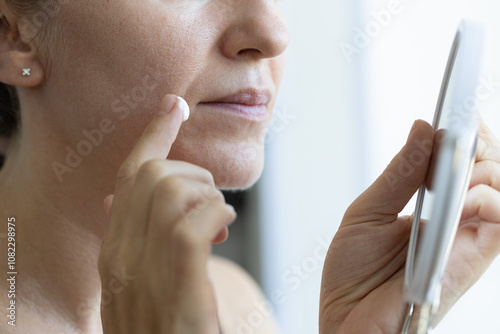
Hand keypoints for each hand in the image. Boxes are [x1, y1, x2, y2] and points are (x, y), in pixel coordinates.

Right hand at [98, 95, 234, 333]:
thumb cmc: (161, 327)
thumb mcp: (133, 281)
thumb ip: (130, 238)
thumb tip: (116, 197)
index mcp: (114, 251)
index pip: (127, 177)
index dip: (153, 135)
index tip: (174, 104)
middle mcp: (121, 255)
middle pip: (152, 175)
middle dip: (192, 172)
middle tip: (212, 200)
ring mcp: (145, 270)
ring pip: (171, 190)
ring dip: (206, 195)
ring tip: (220, 219)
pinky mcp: (177, 283)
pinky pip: (191, 224)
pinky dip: (216, 215)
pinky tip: (225, 229)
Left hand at [319, 119, 499, 332]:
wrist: (348, 321)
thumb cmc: (352, 275)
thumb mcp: (367, 213)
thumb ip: (400, 173)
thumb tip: (423, 126)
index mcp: (429, 206)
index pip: (461, 163)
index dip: (465, 134)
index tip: (459, 112)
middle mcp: (453, 219)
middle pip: (488, 168)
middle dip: (476, 144)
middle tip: (457, 138)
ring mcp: (466, 239)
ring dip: (483, 169)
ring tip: (453, 171)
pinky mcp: (473, 261)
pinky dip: (491, 199)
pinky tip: (467, 196)